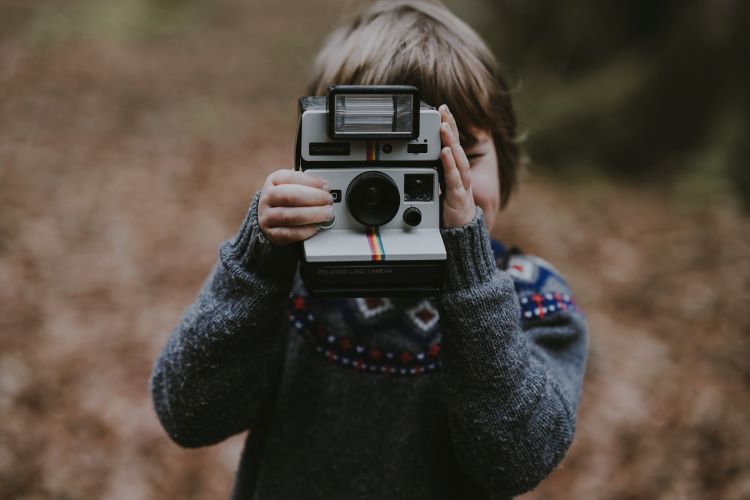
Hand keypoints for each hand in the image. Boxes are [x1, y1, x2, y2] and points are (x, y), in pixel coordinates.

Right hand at [258, 169, 333, 245]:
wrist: (273, 218)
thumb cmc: (289, 199)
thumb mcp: (295, 184)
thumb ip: (309, 184)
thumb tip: (326, 188)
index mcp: (274, 181)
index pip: (290, 178)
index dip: (311, 182)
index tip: (326, 187)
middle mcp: (268, 198)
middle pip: (289, 196)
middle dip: (313, 198)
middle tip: (328, 201)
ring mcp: (267, 217)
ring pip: (289, 216)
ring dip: (312, 215)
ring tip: (327, 214)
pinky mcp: (272, 234)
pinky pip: (289, 234)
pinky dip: (305, 231)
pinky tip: (317, 227)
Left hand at [438, 105, 475, 227]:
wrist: (462, 234)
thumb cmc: (452, 209)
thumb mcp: (440, 186)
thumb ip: (437, 171)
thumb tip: (427, 155)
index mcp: (457, 171)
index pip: (453, 144)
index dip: (449, 126)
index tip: (442, 109)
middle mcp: (462, 175)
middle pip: (457, 146)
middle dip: (451, 126)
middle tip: (443, 109)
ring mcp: (462, 185)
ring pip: (458, 159)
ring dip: (451, 141)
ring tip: (443, 127)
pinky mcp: (458, 198)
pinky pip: (454, 179)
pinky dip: (450, 165)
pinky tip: (445, 153)